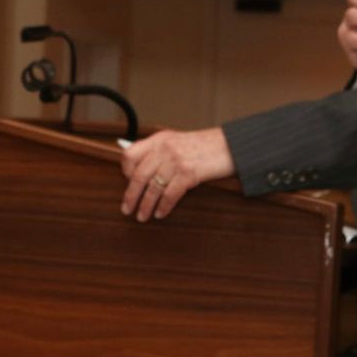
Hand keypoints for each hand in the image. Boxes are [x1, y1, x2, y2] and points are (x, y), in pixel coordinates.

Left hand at [120, 129, 234, 222]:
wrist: (230, 146)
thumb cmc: (203, 147)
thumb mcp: (177, 142)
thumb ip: (158, 153)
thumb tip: (138, 173)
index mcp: (159, 139)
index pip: (131, 154)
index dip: (126, 171)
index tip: (127, 183)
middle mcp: (165, 148)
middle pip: (139, 175)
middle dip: (131, 196)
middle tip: (127, 209)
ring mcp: (177, 161)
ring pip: (153, 188)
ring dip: (146, 205)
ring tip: (142, 216)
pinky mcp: (189, 173)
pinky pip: (170, 194)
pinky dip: (164, 206)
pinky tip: (160, 213)